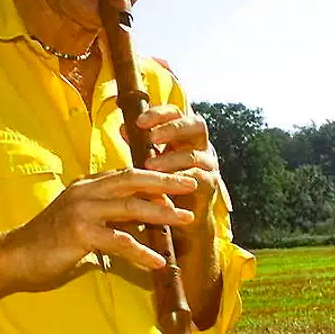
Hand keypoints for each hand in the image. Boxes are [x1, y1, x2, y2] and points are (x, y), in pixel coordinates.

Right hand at [0, 168, 198, 287]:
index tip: (180, 179)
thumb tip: (139, 222)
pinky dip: (142, 251)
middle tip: (192, 184)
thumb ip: (107, 217)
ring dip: (162, 213)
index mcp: (87, 186)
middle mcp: (85, 192)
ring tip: (185, 219)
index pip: (127, 174)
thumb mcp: (82, 222)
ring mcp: (81, 211)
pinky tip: (158, 261)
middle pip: (133, 180)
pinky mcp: (78, 233)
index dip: (155, 175)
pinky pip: (119, 241)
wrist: (14, 256)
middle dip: (165, 181)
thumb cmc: (49, 243)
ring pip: (130, 207)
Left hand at [131, 105, 220, 247]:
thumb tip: (123, 127)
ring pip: (193, 154)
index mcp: (186, 136)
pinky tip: (163, 181)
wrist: (182, 220)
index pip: (177, 113)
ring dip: (170, 158)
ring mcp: (209, 165)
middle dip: (172, 129)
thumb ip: (140, 145)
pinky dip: (179, 177)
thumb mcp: (151, 161)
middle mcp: (201, 146)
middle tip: (152, 138)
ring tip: (149, 165)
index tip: (139, 121)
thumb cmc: (165, 185)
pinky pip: (197, 177)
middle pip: (196, 125)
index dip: (160, 113)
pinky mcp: (210, 184)